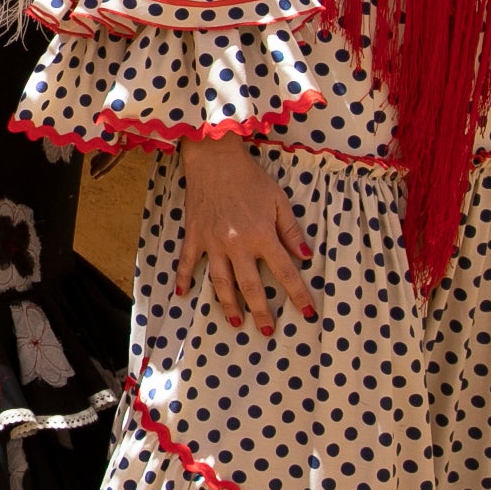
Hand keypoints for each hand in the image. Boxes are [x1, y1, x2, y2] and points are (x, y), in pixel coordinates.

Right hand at [176, 137, 315, 331]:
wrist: (214, 159)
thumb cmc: (250, 178)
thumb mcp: (278, 201)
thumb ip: (291, 230)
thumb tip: (305, 256)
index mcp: (262, 235)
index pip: (285, 272)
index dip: (298, 294)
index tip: (307, 313)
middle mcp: (237, 244)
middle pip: (251, 285)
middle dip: (261, 311)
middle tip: (267, 330)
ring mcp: (213, 242)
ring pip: (221, 281)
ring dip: (228, 304)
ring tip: (236, 321)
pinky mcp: (194, 235)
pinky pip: (188, 262)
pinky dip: (184, 278)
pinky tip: (182, 293)